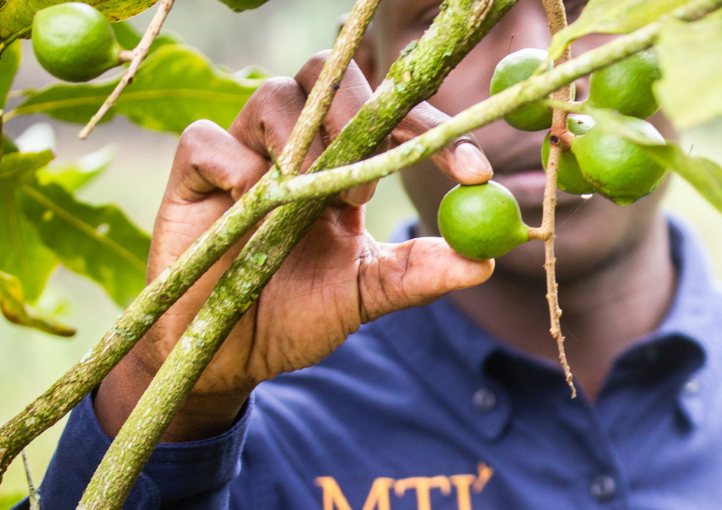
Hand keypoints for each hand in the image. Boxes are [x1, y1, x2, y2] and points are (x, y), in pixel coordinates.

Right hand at [95, 52, 494, 440]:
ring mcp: (244, 154)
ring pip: (273, 94)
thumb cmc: (297, 315)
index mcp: (347, 162)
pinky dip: (235, 162)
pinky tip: (256, 199)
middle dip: (367, 110)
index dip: (437, 131)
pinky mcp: (191, 178)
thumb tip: (484, 261)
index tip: (477, 172)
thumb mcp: (368, 295)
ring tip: (322, 197)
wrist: (227, 358)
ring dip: (306, 138)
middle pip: (331, 76)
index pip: (394, 115)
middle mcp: (298, 145)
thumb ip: (419, 273)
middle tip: (383, 172)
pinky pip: (207, 139)